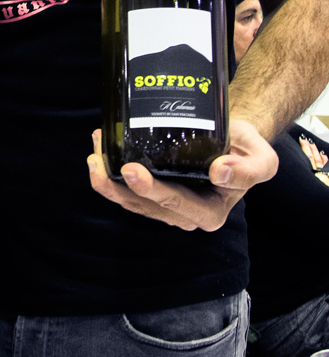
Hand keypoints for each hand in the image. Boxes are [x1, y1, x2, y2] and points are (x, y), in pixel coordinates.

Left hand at [87, 118, 277, 231]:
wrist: (235, 141)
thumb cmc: (246, 150)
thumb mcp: (262, 159)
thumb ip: (249, 170)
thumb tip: (221, 171)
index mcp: (210, 213)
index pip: (177, 204)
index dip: (153, 190)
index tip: (132, 171)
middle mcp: (185, 215)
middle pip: (146, 205)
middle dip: (119, 186)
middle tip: (100, 162)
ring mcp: (166, 206)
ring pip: (130, 200)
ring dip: (107, 179)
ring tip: (94, 153)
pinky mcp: (153, 193)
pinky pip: (127, 189)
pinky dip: (110, 172)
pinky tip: (99, 151)